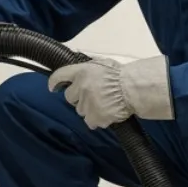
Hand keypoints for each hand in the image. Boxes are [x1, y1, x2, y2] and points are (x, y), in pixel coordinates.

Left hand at [48, 55, 173, 129]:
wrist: (134, 89)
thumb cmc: (122, 75)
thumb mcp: (103, 64)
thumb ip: (88, 68)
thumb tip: (79, 72)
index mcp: (82, 72)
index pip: (60, 75)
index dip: (54, 82)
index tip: (53, 88)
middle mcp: (81, 87)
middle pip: (70, 97)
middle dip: (78, 98)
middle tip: (92, 97)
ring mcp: (86, 103)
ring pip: (80, 111)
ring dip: (89, 109)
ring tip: (103, 105)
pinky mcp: (94, 116)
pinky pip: (90, 122)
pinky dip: (97, 120)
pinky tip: (106, 115)